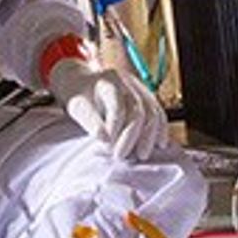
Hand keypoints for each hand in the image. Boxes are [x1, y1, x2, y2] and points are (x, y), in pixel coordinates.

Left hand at [45, 46, 166, 159]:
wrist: (83, 81)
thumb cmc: (78, 95)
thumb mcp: (77, 106)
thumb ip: (90, 120)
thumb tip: (105, 139)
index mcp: (107, 80)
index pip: (116, 105)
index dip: (114, 127)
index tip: (107, 146)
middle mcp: (126, 81)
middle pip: (138, 109)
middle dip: (132, 136)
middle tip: (122, 156)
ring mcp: (138, 87)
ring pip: (152, 110)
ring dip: (150, 135)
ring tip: (141, 155)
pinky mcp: (145, 95)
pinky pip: (158, 112)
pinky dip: (161, 129)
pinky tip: (160, 144)